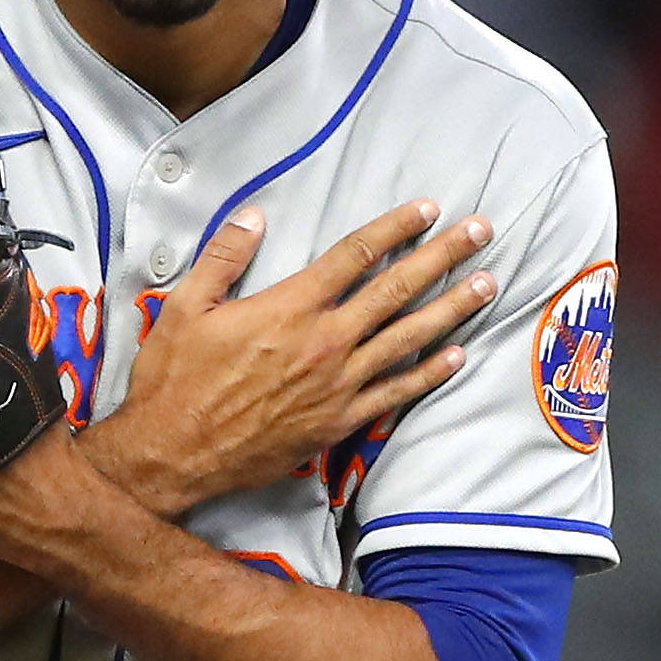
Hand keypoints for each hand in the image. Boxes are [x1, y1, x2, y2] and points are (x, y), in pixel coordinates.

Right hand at [99, 200, 495, 513]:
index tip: (428, 208)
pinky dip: (429, 372)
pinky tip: (456, 356)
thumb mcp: (187, 305)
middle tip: (480, 232)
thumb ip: (225, 254)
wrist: (174, 453)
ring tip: (486, 285)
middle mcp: (325, 342)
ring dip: (452, 308)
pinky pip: (395, 392)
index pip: (356, 254)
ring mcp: (337, 384)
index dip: (396, 227)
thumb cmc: (175, 378)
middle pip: (397, 289)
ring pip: (408, 338)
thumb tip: (255, 214)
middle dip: (443, 256)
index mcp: (290, 306)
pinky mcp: (338, 422)